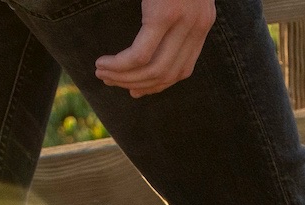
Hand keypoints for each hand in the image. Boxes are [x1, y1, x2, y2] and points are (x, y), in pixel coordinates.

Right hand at [94, 0, 216, 97]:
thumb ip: (170, 15)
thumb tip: (151, 35)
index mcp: (202, 23)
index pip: (183, 70)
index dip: (158, 85)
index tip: (136, 90)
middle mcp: (197, 26)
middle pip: (167, 74)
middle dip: (136, 84)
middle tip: (111, 81)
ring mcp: (182, 22)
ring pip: (152, 69)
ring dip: (123, 76)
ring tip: (102, 72)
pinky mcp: (164, 16)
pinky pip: (140, 54)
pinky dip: (120, 64)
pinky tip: (105, 62)